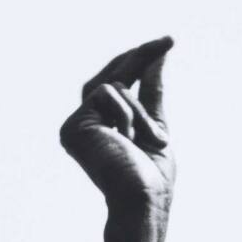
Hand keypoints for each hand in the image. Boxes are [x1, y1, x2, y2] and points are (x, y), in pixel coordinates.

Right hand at [60, 37, 175, 226]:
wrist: (142, 201)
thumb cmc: (151, 177)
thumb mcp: (154, 124)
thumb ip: (151, 92)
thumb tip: (157, 57)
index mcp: (101, 128)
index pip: (116, 84)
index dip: (139, 61)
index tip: (168, 42)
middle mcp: (83, 126)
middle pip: (110, 76)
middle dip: (140, 58)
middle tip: (169, 40)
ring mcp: (75, 126)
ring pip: (114, 86)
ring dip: (141, 111)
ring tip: (148, 141)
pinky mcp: (73, 127)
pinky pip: (107, 94)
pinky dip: (127, 114)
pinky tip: (126, 140)